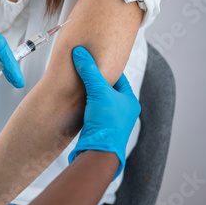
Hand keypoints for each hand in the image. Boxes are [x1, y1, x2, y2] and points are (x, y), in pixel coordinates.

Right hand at [69, 46, 140, 178]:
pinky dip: (84, 105)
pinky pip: (91, 112)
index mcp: (129, 101)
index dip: (105, 69)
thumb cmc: (106, 125)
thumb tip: (81, 53)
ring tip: (78, 86)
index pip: (118, 78)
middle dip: (94, 82)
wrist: (98, 152)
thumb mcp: (99, 91)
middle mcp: (122, 112)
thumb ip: (89, 71)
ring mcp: (111, 121)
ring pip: (98, 101)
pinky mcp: (98, 128)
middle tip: (83, 72)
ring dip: (88, 94)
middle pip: (107, 89)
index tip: (93, 62)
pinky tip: (76, 102)